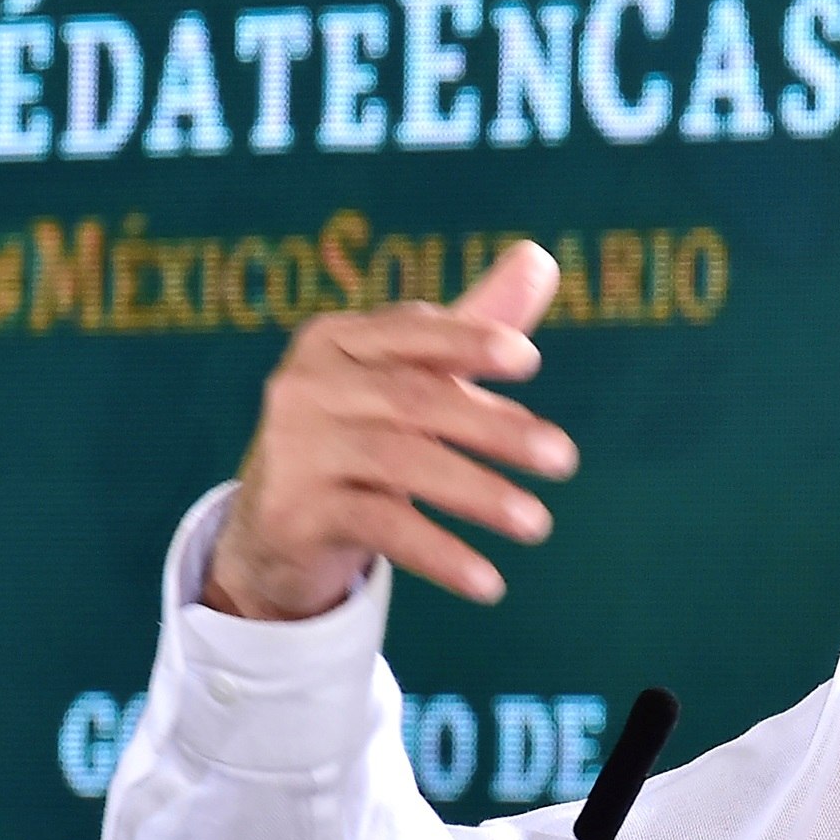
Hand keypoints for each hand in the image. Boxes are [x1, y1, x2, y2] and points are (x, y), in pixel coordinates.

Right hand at [203, 240, 575, 618]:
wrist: (275, 530)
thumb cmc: (359, 438)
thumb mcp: (408, 382)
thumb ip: (470, 327)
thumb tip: (541, 257)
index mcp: (335, 340)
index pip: (410, 334)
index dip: (468, 341)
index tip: (529, 361)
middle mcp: (305, 385)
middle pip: (415, 399)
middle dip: (495, 428)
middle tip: (564, 459)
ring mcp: (295, 448)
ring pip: (400, 463)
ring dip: (478, 493)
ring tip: (537, 523)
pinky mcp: (294, 512)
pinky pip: (382, 529)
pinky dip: (441, 555)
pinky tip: (489, 582)